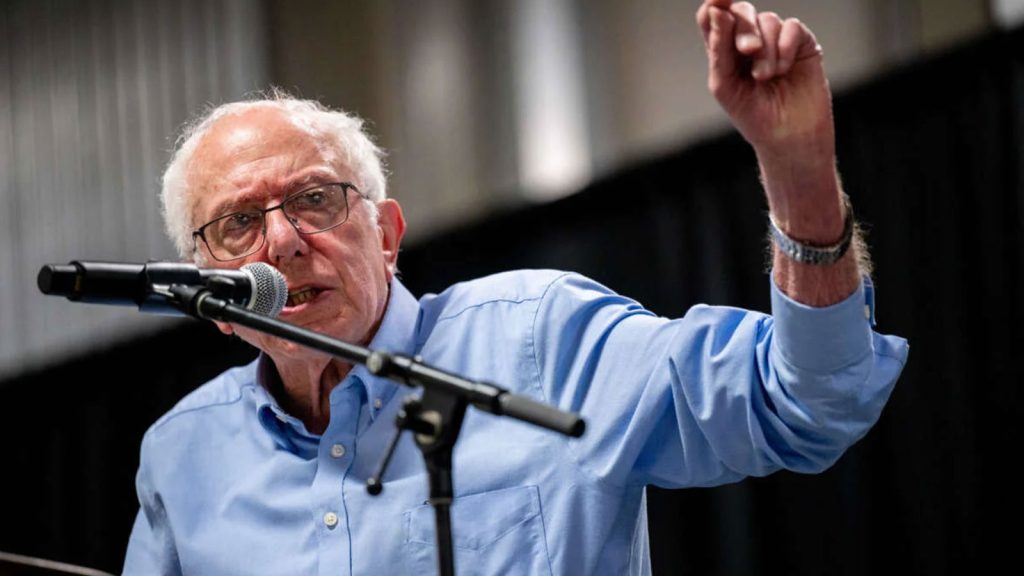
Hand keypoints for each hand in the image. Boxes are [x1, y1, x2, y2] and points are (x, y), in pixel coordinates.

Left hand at [697, 1, 860, 306]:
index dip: (715, 3)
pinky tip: (782, 70)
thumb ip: (718, 48)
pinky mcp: (801, 45)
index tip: (718, 0)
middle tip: (747, 51)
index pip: (713, 16)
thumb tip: (718, 9)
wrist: (789, 139)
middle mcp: (750, 41)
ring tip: (766, 77)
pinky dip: (784, 46)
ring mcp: (776, 41)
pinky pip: (791, 27)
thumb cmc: (753, 117)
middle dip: (743, 27)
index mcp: (724, 51)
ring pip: (767, 20)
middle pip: (740, 11)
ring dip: (765, 49)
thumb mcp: (725, 85)